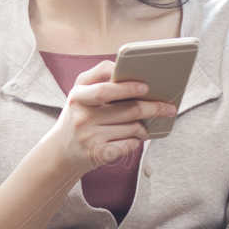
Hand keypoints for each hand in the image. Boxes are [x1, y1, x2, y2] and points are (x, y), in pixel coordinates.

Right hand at [49, 60, 175, 175]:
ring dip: (144, 127)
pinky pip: (129, 145)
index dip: (127, 87)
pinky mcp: (97, 154)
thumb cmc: (79, 117)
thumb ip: (100, 78)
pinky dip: (136, 141)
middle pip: (128, 109)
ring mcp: (89, 136)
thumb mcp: (80, 95)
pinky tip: (133, 139)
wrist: (59, 152)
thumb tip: (135, 74)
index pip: (105, 89)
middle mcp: (81, 116)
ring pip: (133, 128)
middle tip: (169, 108)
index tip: (146, 86)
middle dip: (153, 108)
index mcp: (77, 96)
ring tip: (145, 126)